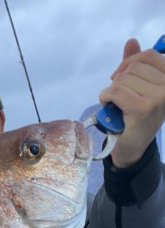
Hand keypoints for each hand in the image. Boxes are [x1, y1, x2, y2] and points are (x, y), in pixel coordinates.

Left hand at [99, 38, 164, 167]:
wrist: (132, 148)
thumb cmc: (135, 118)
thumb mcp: (139, 88)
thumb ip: (136, 65)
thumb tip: (131, 42)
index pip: (149, 56)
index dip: (130, 63)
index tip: (120, 77)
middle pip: (133, 68)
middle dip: (119, 80)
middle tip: (119, 98)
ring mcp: (158, 98)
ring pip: (123, 80)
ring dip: (112, 91)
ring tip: (117, 105)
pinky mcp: (142, 108)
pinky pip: (116, 91)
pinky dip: (106, 97)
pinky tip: (108, 106)